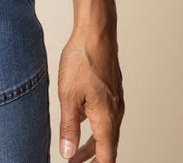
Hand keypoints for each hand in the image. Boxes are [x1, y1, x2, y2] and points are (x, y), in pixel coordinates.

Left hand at [58, 23, 124, 161]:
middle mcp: (115, 113)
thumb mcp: (68, 95)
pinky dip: (94, 128)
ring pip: (105, 131)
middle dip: (91, 159)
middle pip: (107, 146)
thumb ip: (68, 126)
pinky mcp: (111, 91)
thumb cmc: (82, 59)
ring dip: (92, 145)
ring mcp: (115, 101)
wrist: (96, 32)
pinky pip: (105, 117)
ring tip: (75, 152)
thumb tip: (67, 152)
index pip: (106, 157)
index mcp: (106, 119)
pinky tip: (81, 122)